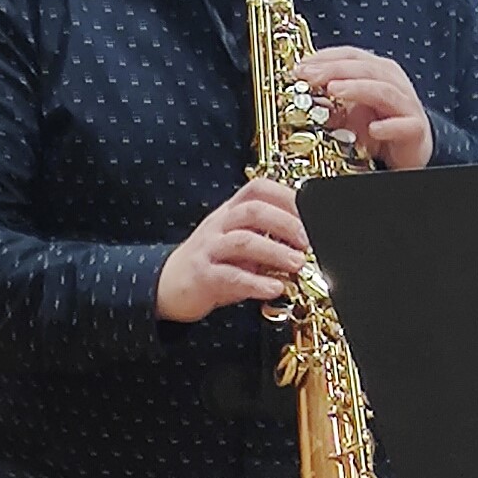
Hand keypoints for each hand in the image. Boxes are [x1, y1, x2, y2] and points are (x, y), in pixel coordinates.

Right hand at [156, 178, 307, 321]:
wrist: (168, 284)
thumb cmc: (213, 263)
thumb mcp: (241, 244)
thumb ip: (269, 238)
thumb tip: (308, 241)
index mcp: (230, 212)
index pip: (257, 189)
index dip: (286, 196)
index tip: (309, 211)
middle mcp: (219, 225)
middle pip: (252, 211)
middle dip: (285, 224)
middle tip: (308, 242)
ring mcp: (209, 249)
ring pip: (242, 242)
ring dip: (275, 252)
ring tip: (297, 264)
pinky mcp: (202, 276)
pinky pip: (230, 276)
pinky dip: (256, 283)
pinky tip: (275, 288)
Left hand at [299, 45, 433, 170]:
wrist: (411, 150)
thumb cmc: (382, 123)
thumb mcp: (351, 111)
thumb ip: (331, 101)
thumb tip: (305, 94)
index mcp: (378, 72)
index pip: (352, 56)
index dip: (326, 57)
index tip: (302, 66)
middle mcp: (393, 83)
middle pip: (365, 69)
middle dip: (335, 70)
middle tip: (310, 76)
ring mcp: (406, 105)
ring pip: (384, 91)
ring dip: (357, 89)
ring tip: (334, 91)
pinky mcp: (415, 129)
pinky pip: (404, 125)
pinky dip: (389, 126)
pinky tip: (373, 130)